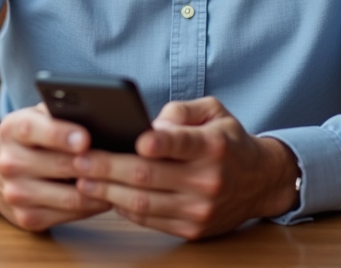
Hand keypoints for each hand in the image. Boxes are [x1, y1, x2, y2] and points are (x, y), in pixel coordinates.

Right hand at [0, 105, 110, 230]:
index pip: (34, 130)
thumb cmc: (31, 137)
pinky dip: (91, 207)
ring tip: (121, 181)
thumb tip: (101, 116)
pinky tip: (104, 196)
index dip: (61, 134)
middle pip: (59, 166)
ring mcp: (15, 193)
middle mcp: (9, 162)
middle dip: (93, 165)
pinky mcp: (25, 218)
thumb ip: (62, 113)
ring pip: (70, 197)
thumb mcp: (38, 116)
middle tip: (121, 163)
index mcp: (12, 129)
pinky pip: (69, 216)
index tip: (86, 139)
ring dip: (100, 190)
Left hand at [71, 97, 300, 239]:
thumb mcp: (214, 111)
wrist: (260, 182)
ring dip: (107, 192)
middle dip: (108, 168)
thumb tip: (147, 124)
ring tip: (82, 180)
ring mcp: (199, 209)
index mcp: (214, 145)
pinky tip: (105, 196)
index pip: (182, 143)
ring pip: (144, 203)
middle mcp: (208, 180)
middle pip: (149, 176)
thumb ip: (181, 110)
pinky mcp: (191, 229)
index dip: (158, 143)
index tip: (135, 139)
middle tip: (80, 159)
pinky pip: (149, 221)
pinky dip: (123, 209)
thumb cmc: (228, 140)